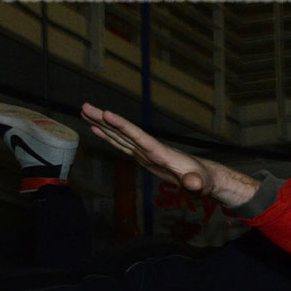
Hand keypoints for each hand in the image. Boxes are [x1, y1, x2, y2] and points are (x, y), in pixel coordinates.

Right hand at [80, 103, 259, 207]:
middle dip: (104, 120)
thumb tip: (193, 184)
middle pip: (124, 132)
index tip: (107, 114)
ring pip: (120, 135)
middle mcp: (151, 149)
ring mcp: (146, 152)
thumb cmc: (205, 181)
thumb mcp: (202, 185)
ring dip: (102, 124)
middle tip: (84, 106)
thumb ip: (197, 184)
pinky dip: (109, 136)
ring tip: (84, 111)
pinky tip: (96, 128)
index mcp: (162, 153)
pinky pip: (122, 144)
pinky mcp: (143, 157)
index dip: (123, 126)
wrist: (206, 178)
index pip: (139, 137)